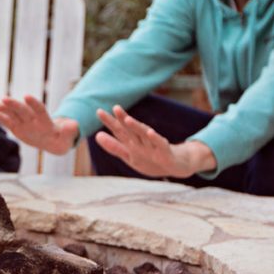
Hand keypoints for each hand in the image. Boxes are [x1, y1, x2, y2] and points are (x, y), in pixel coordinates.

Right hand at [0, 95, 77, 154]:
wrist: (52, 140)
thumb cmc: (61, 139)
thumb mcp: (67, 137)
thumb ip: (70, 130)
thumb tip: (74, 124)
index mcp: (45, 121)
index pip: (40, 110)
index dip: (34, 104)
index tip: (27, 96)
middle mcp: (33, 119)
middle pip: (23, 110)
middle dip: (14, 105)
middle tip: (4, 99)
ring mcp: (24, 122)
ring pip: (13, 114)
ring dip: (5, 109)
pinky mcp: (16, 127)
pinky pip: (7, 121)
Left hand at [94, 105, 215, 177]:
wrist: (176, 166)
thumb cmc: (151, 159)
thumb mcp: (130, 156)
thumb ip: (114, 147)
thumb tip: (96, 136)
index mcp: (132, 142)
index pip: (119, 131)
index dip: (110, 122)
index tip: (99, 111)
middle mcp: (142, 141)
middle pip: (131, 130)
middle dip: (122, 119)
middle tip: (115, 107)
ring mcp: (153, 146)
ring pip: (144, 135)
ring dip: (137, 127)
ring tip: (128, 120)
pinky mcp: (165, 152)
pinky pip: (160, 144)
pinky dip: (155, 139)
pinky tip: (150, 132)